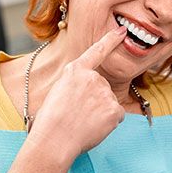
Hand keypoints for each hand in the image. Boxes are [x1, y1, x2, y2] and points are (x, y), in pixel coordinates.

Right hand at [28, 26, 126, 160]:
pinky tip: (93, 128)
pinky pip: (116, 115)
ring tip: (82, 122)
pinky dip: (108, 123)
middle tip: (77, 114)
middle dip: (94, 99)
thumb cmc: (49, 121)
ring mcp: (104, 92)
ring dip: (100, 112)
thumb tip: (86, 94)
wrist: (53, 141)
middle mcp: (93, 77)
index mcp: (75, 70)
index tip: (122, 31)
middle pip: (102, 86)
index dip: (111, 40)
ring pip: (108, 102)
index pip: (97, 51)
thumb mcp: (57, 91)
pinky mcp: (114, 109)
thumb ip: (75, 85)